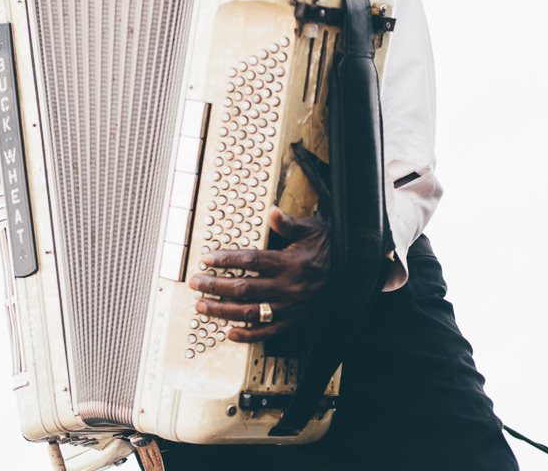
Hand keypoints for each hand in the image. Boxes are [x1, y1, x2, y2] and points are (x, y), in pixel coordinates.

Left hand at [189, 208, 329, 342]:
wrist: (352, 271)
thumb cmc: (328, 248)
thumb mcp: (311, 229)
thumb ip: (289, 223)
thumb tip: (272, 212)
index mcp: (290, 263)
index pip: (252, 261)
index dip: (227, 260)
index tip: (207, 259)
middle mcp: (289, 287)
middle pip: (245, 288)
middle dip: (216, 286)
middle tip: (196, 283)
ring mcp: (290, 307)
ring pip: (251, 312)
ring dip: (224, 310)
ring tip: (202, 306)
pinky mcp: (294, 320)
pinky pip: (268, 332)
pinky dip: (248, 335)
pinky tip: (229, 332)